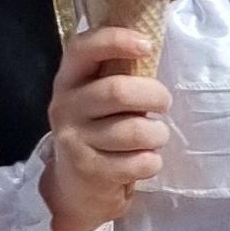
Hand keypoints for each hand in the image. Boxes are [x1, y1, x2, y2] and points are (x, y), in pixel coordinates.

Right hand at [40, 25, 171, 230]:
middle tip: (164, 103)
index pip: (84, 48)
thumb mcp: (96, 99)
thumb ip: (115, 73)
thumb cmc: (98, 133)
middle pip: (118, 91)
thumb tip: (149, 42)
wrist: (74, 190)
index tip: (147, 45)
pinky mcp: (89, 171)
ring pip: (134, 130)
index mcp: (68, 80)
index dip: (115, 40)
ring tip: (155, 137)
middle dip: (155, 96)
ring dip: (157, 134)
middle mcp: (65, 107)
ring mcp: (74, 141)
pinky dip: (152, 162)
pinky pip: (139, 162)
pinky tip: (144, 161)